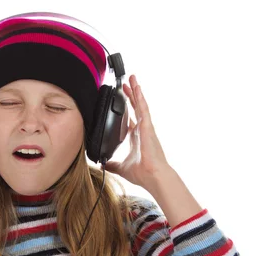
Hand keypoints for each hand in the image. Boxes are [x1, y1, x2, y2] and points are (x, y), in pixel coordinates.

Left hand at [103, 74, 170, 188]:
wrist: (152, 176)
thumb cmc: (142, 173)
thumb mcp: (120, 168)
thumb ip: (111, 164)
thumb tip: (101, 165)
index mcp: (135, 138)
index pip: (130, 119)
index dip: (126, 109)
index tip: (121, 101)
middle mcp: (141, 130)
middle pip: (135, 108)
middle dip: (130, 96)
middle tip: (125, 84)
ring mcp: (146, 127)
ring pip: (140, 104)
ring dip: (136, 91)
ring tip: (132, 78)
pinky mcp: (148, 126)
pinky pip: (143, 108)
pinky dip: (140, 97)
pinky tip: (137, 87)